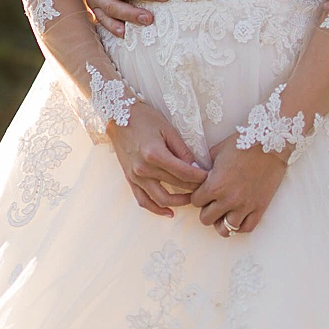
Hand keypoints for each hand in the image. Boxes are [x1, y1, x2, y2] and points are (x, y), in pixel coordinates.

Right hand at [113, 97, 206, 218]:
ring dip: (179, 202)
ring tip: (191, 200)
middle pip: (176, 185)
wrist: (117, 116)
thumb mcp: (167, 129)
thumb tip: (196, 167)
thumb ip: (182, 150)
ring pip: (161, 199)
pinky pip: (143, 200)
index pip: (185, 173)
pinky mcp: (130, 179)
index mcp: (155, 154)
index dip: (200, 178)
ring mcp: (135, 176)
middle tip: (206, 187)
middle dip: (194, 188)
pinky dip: (156, 209)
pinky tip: (169, 212)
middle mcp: (144, 169)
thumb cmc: (143, 118)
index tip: (211, 178)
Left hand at [190, 138, 288, 238]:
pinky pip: (246, 228)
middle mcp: (228, 199)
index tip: (203, 192)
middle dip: (207, 211)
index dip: (198, 196)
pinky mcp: (259, 208)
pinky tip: (238, 217)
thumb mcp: (216, 152)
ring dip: (222, 222)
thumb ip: (204, 168)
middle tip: (213, 203)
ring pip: (225, 229)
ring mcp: (245, 206)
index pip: (195, 202)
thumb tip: (196, 175)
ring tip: (224, 214)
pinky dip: (240, 226)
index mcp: (215, 185)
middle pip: (206, 219)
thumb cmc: (242, 144)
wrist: (270, 145)